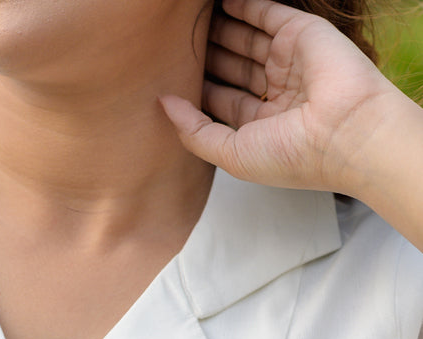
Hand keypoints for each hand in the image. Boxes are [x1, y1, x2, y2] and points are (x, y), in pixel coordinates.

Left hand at [160, 0, 400, 194]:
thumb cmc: (289, 155)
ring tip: (186, 23)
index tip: (168, 79)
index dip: (197, 89)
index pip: (223, 99)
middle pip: (232, 66)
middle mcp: (277, 92)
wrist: (343, 134)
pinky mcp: (301, 33)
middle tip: (173, 47)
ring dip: (218, 29)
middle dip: (206, 56)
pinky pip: (267, 13)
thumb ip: (193, 131)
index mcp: (262, 125)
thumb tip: (163, 104)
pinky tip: (219, 4)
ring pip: (245, 39)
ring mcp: (289, 61)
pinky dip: (243, 6)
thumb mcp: (229, 154)